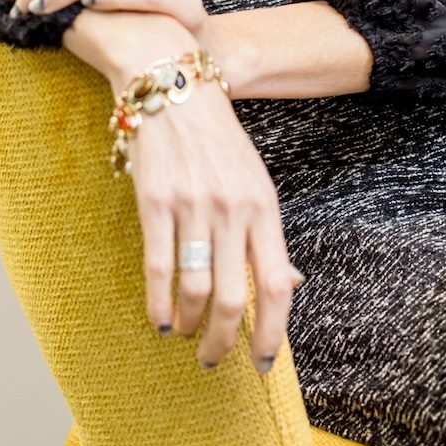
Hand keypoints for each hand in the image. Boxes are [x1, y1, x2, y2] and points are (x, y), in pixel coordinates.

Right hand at [109, 36, 305, 372]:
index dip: (272, 332)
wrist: (171, 83)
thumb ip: (267, 236)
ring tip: (184, 335)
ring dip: (189, 325)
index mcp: (263, 205)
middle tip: (213, 360)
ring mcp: (193, 205)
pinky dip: (158, 305)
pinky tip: (158, 320)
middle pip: (235, 298)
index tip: (262, 363)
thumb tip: (291, 286)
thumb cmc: (216, 138)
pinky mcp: (155, 201)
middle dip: (224, 341)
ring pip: (195, 289)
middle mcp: (233, 209)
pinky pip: (158, 268)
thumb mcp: (255, 182)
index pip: (276, 284)